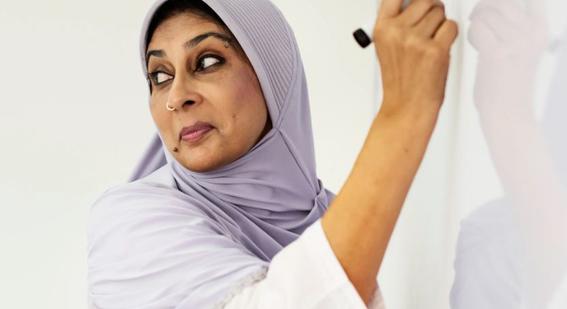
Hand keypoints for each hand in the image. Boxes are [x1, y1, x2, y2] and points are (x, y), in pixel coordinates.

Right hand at [373, 0, 458, 117]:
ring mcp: (416, 40)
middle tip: (428, 26)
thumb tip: (416, 2)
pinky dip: (449, 36)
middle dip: (431, 10)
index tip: (415, 1)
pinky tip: (439, 49)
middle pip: (424, 0)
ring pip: (440, 12)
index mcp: (382, 29)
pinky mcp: (435, 50)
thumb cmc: (400, 80)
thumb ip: (398, 22)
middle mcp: (398, 32)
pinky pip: (451, 26)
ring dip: (440, 25)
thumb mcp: (388, 47)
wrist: (406, 107)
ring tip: (430, 43)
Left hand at [469, 0, 548, 112]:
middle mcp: (532, 33)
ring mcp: (516, 43)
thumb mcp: (521, 47)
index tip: (492, 6)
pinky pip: (477, 28)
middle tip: (478, 18)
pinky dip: (471, 34)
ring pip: (486, 13)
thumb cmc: (508, 82)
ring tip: (479, 37)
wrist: (508, 113)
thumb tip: (492, 4)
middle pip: (502, 1)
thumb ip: (513, 25)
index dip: (503, 1)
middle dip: (484, 6)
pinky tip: (476, 45)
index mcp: (540, 29)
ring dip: (476, 23)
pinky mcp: (497, 54)